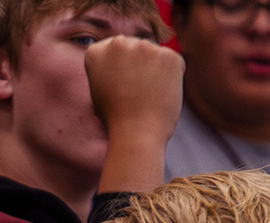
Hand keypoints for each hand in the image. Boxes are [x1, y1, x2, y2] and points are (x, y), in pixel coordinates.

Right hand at [86, 36, 182, 150]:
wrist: (136, 134)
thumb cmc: (115, 119)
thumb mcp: (98, 89)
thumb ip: (108, 69)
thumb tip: (122, 62)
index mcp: (96, 51)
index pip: (115, 50)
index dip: (121, 69)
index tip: (121, 87)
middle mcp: (118, 43)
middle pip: (135, 48)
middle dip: (139, 65)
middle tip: (138, 92)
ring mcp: (144, 47)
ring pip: (155, 54)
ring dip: (156, 70)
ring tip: (150, 95)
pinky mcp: (168, 55)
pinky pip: (173, 62)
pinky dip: (172, 76)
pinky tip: (163, 93)